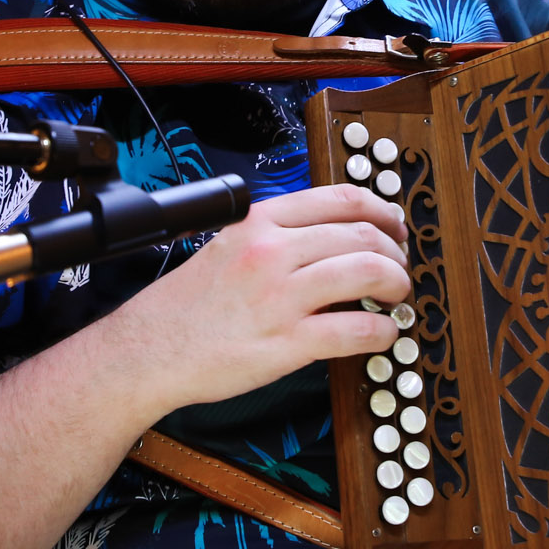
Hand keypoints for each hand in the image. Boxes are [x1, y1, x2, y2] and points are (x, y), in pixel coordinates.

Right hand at [97, 183, 409, 418]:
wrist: (147, 350)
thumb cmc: (184, 305)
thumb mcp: (227, 244)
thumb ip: (274, 234)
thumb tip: (329, 236)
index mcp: (260, 221)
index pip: (341, 198)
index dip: (382, 210)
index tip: (394, 224)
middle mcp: (273, 251)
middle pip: (362, 234)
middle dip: (395, 251)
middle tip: (400, 267)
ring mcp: (281, 297)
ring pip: (367, 272)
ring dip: (396, 284)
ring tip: (396, 296)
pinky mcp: (286, 343)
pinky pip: (355, 331)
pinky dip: (382, 331)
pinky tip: (382, 334)